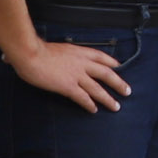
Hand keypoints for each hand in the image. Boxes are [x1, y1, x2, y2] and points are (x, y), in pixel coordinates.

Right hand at [8, 38, 130, 112]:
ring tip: (116, 106)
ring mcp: (77, 75)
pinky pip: (83, 98)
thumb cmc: (36, 49)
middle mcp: (82, 63)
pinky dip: (89, 104)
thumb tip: (63, 59)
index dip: (111, 62)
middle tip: (127, 91)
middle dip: (118, 83)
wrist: (30, 53)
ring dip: (108, 99)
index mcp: (79, 52)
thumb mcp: (56, 47)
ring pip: (98, 89)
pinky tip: (94, 110)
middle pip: (106, 74)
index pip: (101, 56)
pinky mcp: (68, 86)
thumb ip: (62, 54)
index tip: (118, 67)